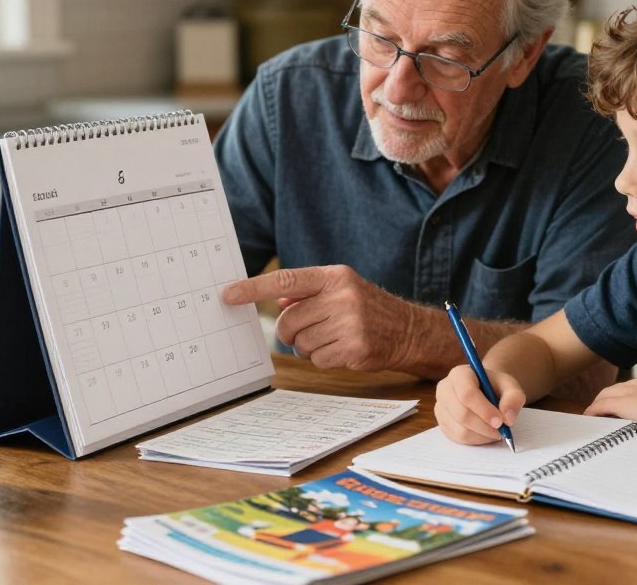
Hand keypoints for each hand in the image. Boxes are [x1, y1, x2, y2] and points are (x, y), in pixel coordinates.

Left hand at [223, 265, 414, 372]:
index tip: (228, 295)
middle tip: (311, 330)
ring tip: (334, 338)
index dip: (254, 288)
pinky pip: (318, 360)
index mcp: (335, 277)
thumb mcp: (342, 289)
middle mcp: (342, 296)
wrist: (408, 330)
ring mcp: (350, 323)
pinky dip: (326, 359)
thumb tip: (277, 296)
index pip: (286, 279)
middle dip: (292, 331)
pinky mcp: (354, 348)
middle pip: (288, 321)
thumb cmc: (368, 308)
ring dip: (311, 347)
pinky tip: (344, 350)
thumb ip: (308, 291)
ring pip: (301, 343)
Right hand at [435, 365, 525, 444]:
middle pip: (461, 414)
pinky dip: (475, 440)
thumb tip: (508, 418)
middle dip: (484, 426)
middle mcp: (444, 389)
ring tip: (495, 432)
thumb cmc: (496, 387)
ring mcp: (440, 408)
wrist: (485, 392)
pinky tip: (485, 433)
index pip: (466, 393)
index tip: (500, 421)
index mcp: (459, 374)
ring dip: (482, 435)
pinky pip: (458, 438)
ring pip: (460, 430)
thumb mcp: (510, 386)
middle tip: (501, 431)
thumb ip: (514, 398)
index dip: (484, 410)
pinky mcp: (442, 424)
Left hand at [583, 375, 636, 431]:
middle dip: (606, 398)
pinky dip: (594, 410)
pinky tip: (588, 417)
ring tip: (592, 414)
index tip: (620, 404)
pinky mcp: (622, 403)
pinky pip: (601, 406)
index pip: (630, 387)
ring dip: (598, 404)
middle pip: (615, 388)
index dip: (622, 395)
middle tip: (599, 409)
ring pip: (606, 395)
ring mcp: (629, 391)